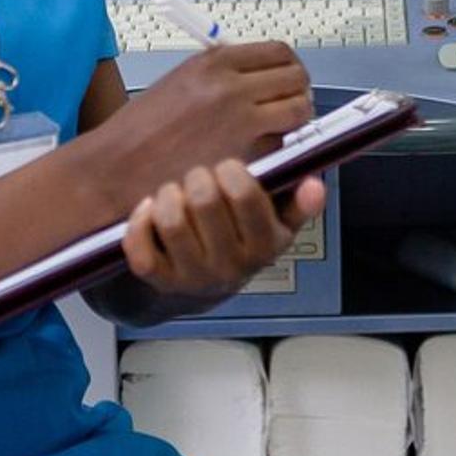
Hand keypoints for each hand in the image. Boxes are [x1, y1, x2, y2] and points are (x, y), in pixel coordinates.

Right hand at [112, 43, 315, 183]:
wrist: (117, 167)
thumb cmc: (142, 130)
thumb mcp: (182, 81)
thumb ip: (223, 74)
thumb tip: (263, 77)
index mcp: (215, 62)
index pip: (279, 52)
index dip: (288, 67)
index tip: (286, 80)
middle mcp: (232, 86)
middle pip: (296, 77)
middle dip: (297, 92)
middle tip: (288, 106)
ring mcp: (242, 122)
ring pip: (298, 110)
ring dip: (294, 120)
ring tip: (276, 131)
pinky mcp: (244, 156)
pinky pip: (281, 145)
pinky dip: (277, 149)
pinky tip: (256, 153)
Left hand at [123, 161, 320, 302]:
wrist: (202, 288)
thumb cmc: (241, 242)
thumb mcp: (277, 225)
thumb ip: (298, 204)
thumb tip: (315, 185)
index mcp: (264, 247)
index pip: (245, 196)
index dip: (232, 171)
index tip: (228, 167)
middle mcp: (230, 266)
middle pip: (204, 201)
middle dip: (198, 177)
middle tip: (199, 177)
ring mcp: (193, 276)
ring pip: (171, 220)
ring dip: (168, 195)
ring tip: (175, 191)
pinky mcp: (159, 281)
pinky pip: (141, 248)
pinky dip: (140, 221)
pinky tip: (149, 209)